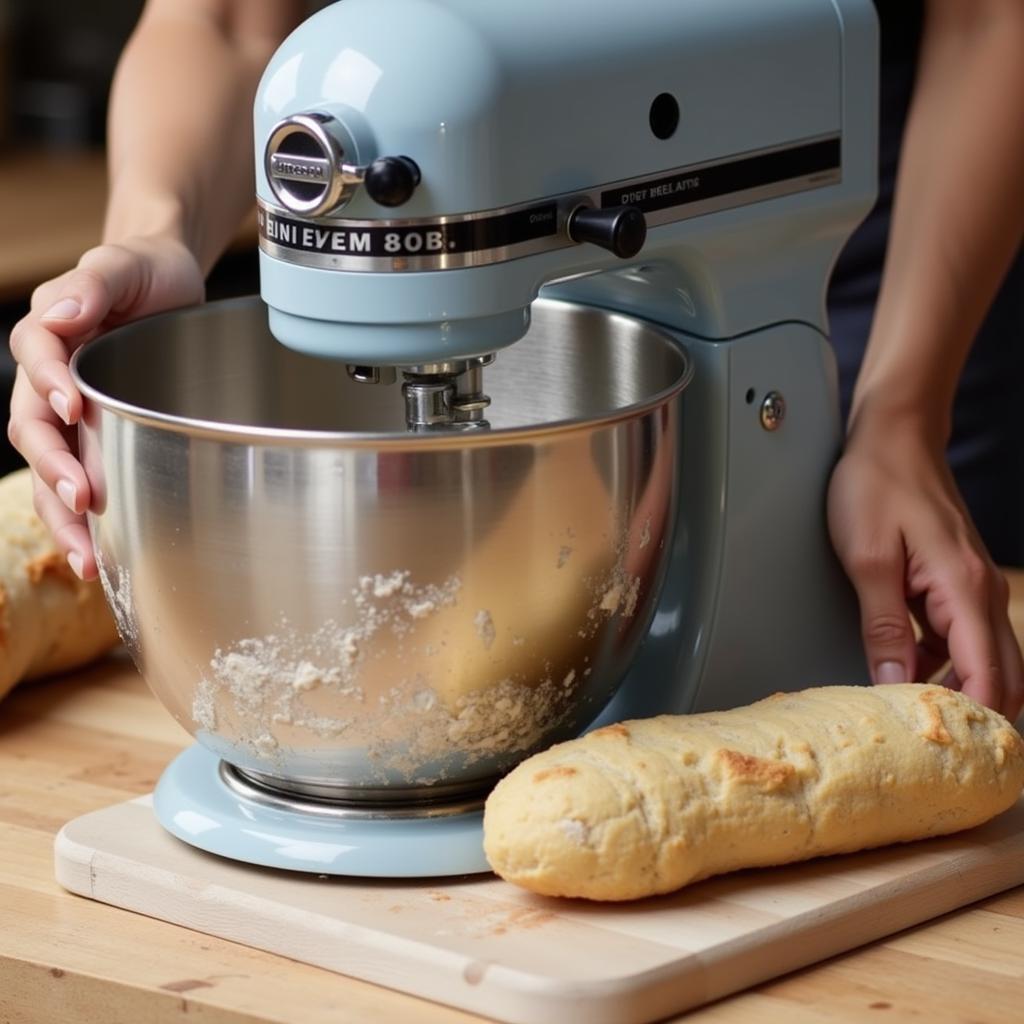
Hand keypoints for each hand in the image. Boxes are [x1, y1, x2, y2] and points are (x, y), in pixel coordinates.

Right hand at [7, 236, 203, 579]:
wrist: (169, 285)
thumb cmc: (146, 272)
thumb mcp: (124, 265)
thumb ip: (93, 285)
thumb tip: (61, 317)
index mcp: (51, 329)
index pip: (35, 356)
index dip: (48, 384)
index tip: (72, 408)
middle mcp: (50, 376)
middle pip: (33, 428)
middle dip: (53, 469)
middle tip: (82, 502)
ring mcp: (71, 413)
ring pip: (50, 468)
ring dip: (62, 514)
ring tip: (87, 558)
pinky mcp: (97, 438)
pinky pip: (80, 480)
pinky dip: (86, 520)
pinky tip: (102, 555)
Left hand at [828, 418, 1023, 719]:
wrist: (893, 437)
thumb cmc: (878, 484)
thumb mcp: (867, 559)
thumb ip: (884, 626)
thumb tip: (894, 683)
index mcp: (965, 590)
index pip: (990, 677)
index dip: (975, 720)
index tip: (951, 751)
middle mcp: (981, 594)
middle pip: (1002, 676)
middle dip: (976, 714)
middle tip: (937, 745)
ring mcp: (971, 589)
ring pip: (983, 659)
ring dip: (957, 687)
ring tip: (914, 716)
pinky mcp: (955, 584)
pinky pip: (961, 638)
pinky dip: (944, 662)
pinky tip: (907, 672)